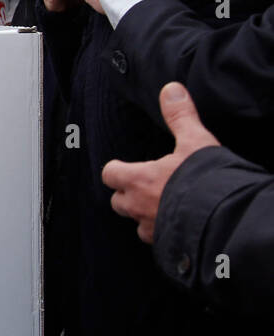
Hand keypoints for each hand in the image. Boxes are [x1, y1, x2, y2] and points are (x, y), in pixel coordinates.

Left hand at [103, 83, 219, 242]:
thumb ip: (181, 116)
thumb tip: (171, 90)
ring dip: (144, 216)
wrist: (226, 220)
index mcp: (139, 180)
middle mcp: (139, 207)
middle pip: (118, 202)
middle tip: (142, 186)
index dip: (116, 169)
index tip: (122, 165)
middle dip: (126, 194)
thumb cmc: (206, 180)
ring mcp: (153, 229)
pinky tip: (178, 225)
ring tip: (161, 207)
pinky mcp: (168, 245)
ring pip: (137, 224)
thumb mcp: (195, 142)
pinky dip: (164, 233)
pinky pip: (158, 241)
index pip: (109, 174)